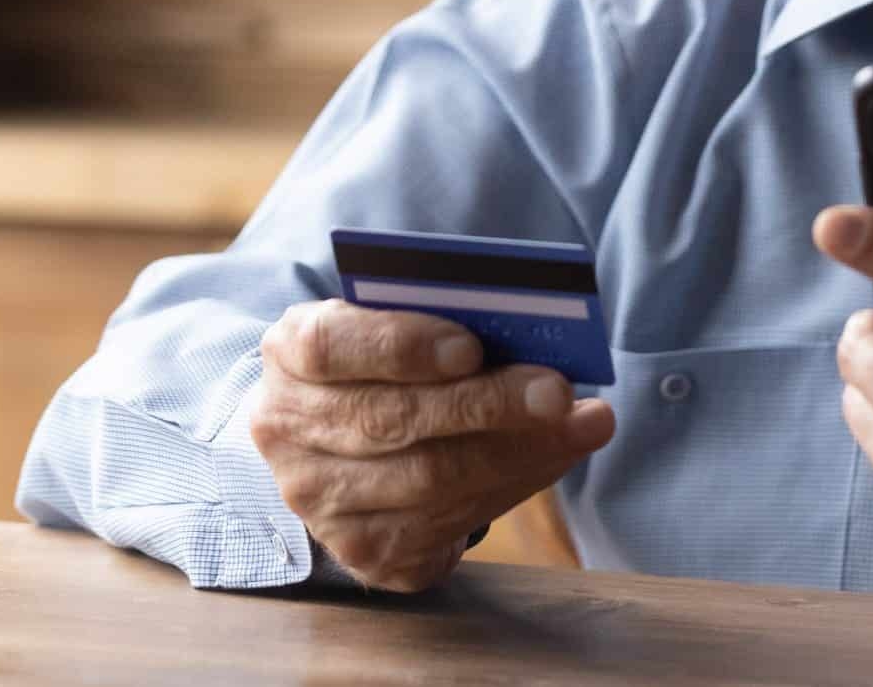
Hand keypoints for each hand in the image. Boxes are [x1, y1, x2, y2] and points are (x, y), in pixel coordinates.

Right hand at [251, 302, 614, 592]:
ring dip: (519, 450)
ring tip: (583, 423)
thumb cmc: (380, 363)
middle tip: (559, 390)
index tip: (471, 347)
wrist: (339, 443)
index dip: (402, 347)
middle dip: (487, 405)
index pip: (331, 347)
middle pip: (393, 420)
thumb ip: (432, 319)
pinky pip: (450, 524)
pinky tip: (556, 456)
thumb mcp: (385, 322)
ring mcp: (322, 503)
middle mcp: (289, 434)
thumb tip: (522, 329)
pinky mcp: (365, 553)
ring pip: (430, 480)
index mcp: (289, 356)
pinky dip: (514, 485)